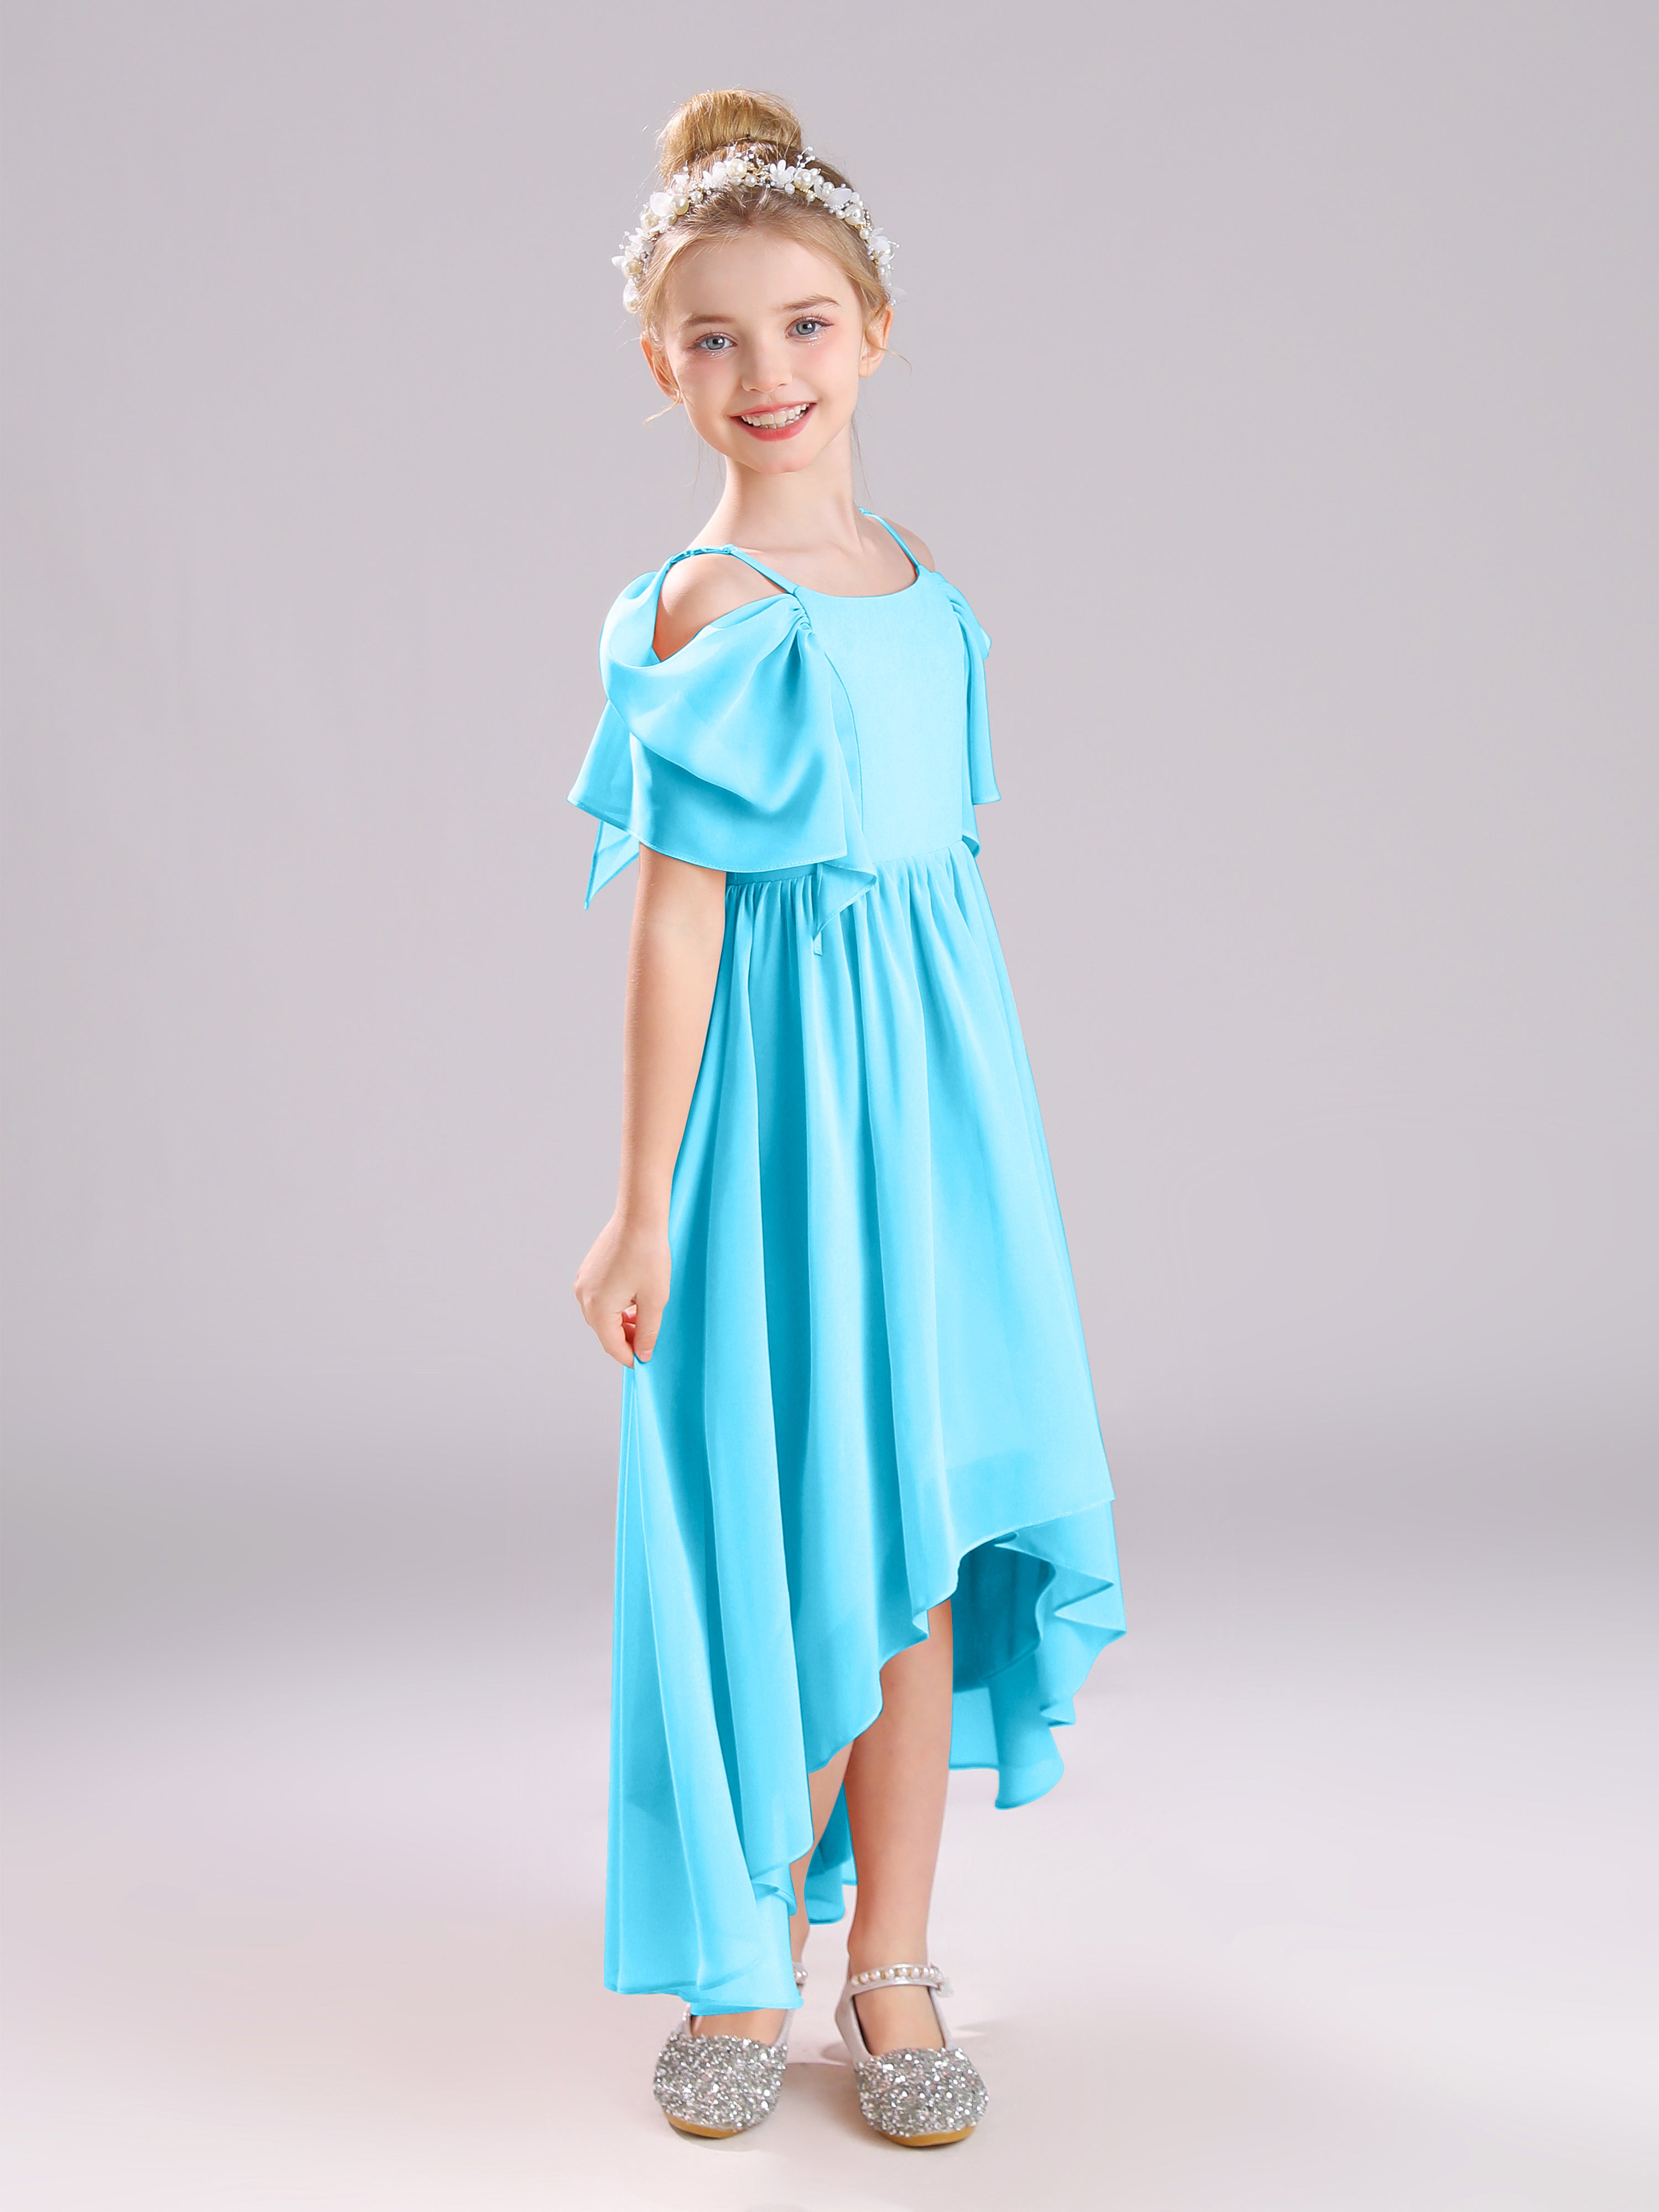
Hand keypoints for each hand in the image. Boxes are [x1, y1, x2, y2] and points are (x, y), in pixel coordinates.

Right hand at [574, 1212, 669, 1366]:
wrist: (639, 1217)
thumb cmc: (649, 1256)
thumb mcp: (655, 1300)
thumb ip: (647, 1332)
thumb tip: (642, 1355)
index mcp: (598, 1308)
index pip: (613, 1346)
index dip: (631, 1357)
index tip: (646, 1361)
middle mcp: (583, 1297)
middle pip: (604, 1332)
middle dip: (626, 1339)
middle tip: (649, 1339)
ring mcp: (583, 1282)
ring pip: (601, 1315)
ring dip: (621, 1323)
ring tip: (644, 1318)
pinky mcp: (588, 1271)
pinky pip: (599, 1298)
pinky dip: (615, 1306)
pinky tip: (634, 1300)